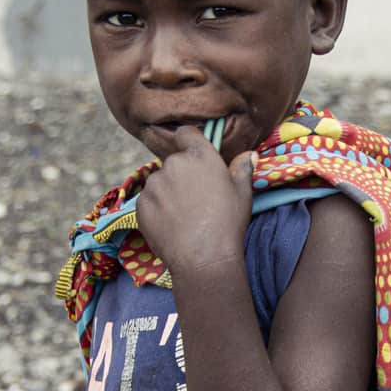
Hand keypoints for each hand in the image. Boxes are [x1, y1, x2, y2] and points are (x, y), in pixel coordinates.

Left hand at [135, 126, 253, 278]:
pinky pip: (148, 201)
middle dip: (181, 175)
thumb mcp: (242, 194)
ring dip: (167, 192)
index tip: (193, 156)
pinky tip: (171, 226)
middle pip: (173, 162)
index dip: (188, 141)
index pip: (186, 133)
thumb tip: (249, 155)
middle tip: (194, 199)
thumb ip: (242, 169)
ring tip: (183, 216)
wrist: (203, 257)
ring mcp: (154, 184)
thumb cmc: (228, 223)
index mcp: (199, 156)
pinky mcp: (141, 204)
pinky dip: (156, 210)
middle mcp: (173, 164)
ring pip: (159, 182)